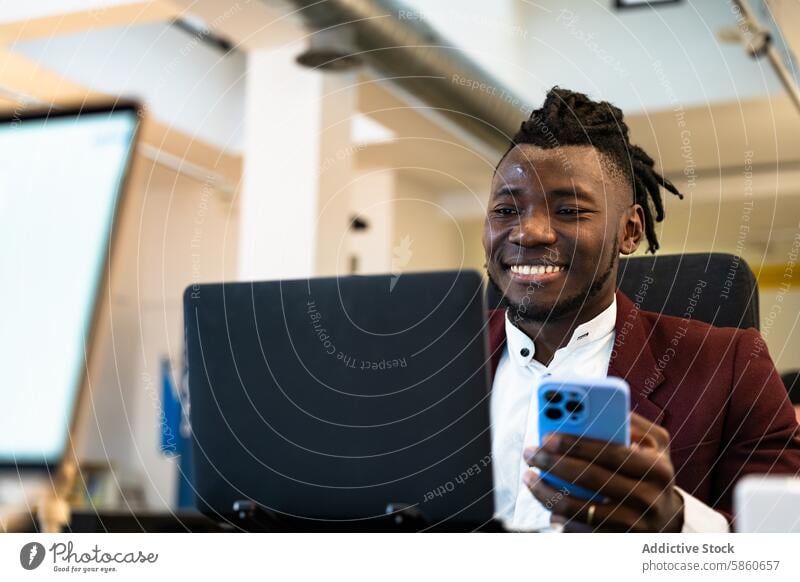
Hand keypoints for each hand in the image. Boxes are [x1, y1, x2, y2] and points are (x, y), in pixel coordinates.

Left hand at [522, 412, 683, 531]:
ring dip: (548, 492)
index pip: (609, 452)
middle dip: (553, 463)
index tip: (547, 435)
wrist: (669, 520)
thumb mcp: (656, 444)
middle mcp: (649, 497)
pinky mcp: (621, 542)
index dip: (576, 443)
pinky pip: (583, 531)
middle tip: (530, 453)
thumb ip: (632, 422)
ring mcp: (636, 523)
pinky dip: (561, 520)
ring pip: (581, 508)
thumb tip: (598, 403)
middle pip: (590, 478)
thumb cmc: (653, 472)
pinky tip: (548, 508)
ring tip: (529, 478)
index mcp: (656, 467)